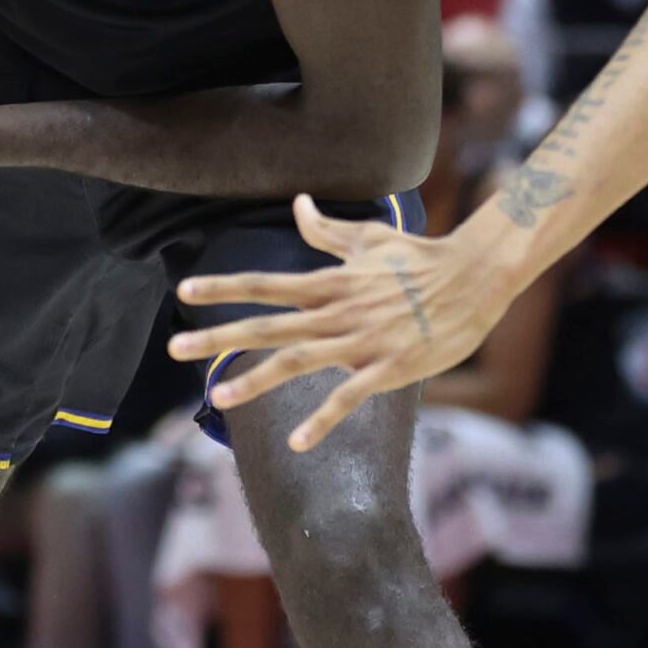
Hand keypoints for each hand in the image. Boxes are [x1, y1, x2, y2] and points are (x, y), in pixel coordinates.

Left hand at [169, 196, 512, 451]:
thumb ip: (327, 230)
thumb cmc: (420, 256)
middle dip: (219, 336)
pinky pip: (349, 397)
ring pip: (297, 361)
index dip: (223, 287)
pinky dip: (323, 419)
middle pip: (268, 324)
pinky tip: (299, 444)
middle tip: (175, 348)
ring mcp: (361, 341)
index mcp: (330, 283)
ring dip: (254, 380)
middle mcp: (337, 312)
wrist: (472, 277)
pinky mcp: (388, 367)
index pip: (265, 283)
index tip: (184, 290)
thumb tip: (298, 203)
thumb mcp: (369, 236)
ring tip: (216, 399)